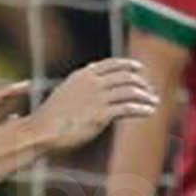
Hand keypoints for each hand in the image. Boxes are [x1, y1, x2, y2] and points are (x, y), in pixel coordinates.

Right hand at [31, 58, 160, 151]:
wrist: (41, 131)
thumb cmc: (51, 118)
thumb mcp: (65, 95)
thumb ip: (81, 89)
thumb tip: (94, 92)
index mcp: (83, 75)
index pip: (112, 64)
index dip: (128, 65)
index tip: (139, 69)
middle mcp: (92, 83)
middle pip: (125, 77)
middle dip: (141, 83)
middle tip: (150, 91)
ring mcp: (97, 98)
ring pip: (130, 91)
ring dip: (145, 96)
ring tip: (153, 102)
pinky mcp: (101, 114)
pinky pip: (128, 108)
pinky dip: (142, 108)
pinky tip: (149, 112)